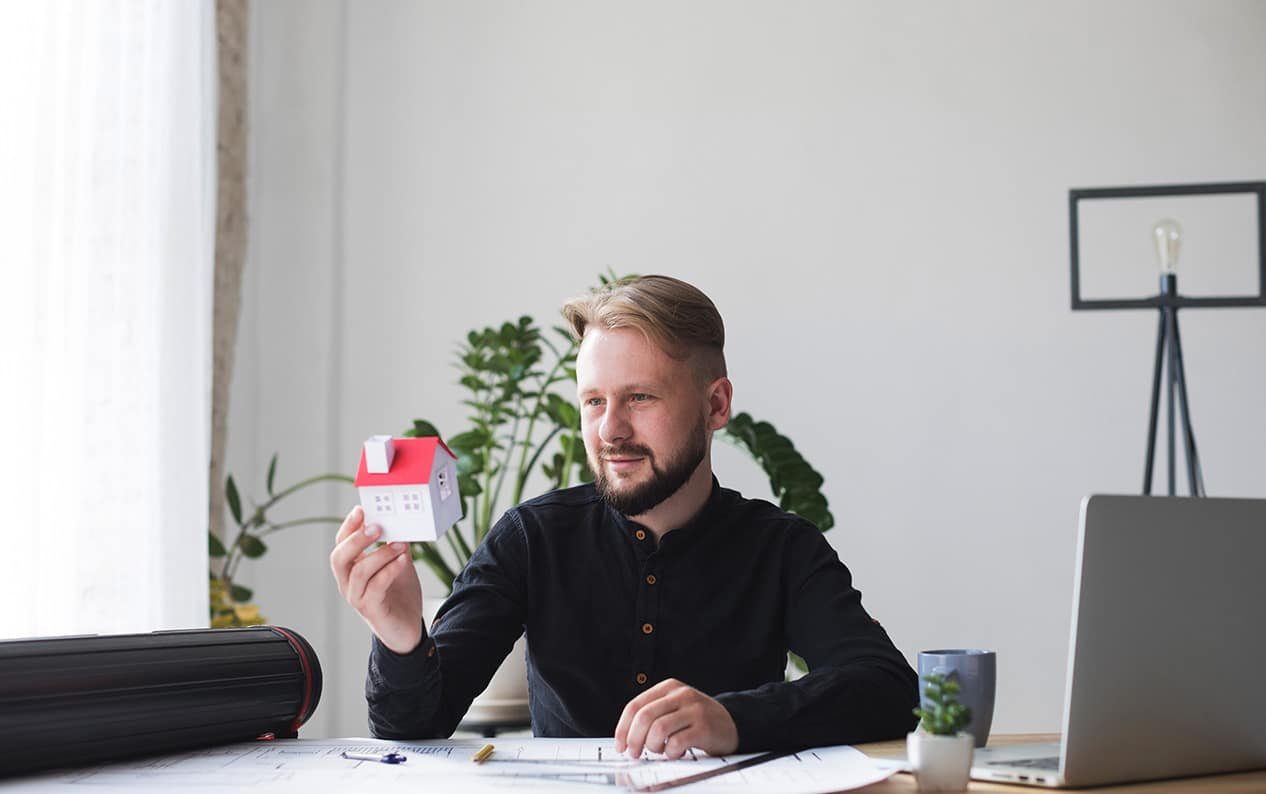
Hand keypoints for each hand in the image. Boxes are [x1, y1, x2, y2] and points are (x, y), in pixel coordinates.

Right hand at [329, 505, 422, 654]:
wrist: (407, 628)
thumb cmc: (398, 595)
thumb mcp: (398, 564)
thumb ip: (396, 546)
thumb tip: (402, 525)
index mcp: (351, 569)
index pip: (341, 544)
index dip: (348, 527)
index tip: (361, 510)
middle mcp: (348, 583)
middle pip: (339, 558)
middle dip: (356, 539)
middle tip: (377, 526)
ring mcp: (357, 597)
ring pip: (358, 572)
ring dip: (380, 554)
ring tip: (400, 543)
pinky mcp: (371, 609)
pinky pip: (376, 587)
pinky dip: (390, 570)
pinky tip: (403, 561)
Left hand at [614, 678, 738, 759]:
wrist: (731, 722)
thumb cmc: (697, 718)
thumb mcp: (674, 707)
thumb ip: (652, 714)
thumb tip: (626, 737)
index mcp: (669, 687)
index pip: (635, 706)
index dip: (623, 728)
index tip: (620, 745)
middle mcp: (681, 694)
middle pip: (644, 716)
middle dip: (634, 739)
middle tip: (634, 754)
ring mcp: (694, 710)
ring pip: (658, 729)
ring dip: (653, 746)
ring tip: (659, 750)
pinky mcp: (704, 727)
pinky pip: (677, 742)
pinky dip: (670, 752)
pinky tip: (675, 752)